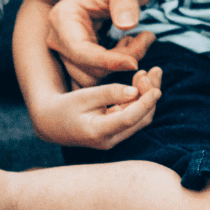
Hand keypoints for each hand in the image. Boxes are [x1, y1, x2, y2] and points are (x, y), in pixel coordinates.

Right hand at [31, 67, 162, 150]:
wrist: (52, 123)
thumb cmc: (65, 107)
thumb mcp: (84, 96)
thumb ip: (109, 93)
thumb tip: (135, 91)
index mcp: (98, 132)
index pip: (129, 119)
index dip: (145, 104)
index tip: (158, 89)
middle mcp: (110, 140)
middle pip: (140, 118)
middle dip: (150, 94)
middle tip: (152, 70)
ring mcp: (115, 137)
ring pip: (141, 117)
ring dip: (148, 94)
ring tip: (151, 72)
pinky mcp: (117, 131)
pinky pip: (135, 115)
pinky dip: (141, 98)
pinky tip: (141, 80)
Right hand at [46, 0, 154, 86]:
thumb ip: (126, 2)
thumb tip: (127, 25)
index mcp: (62, 17)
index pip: (80, 51)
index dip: (108, 61)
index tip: (135, 63)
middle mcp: (57, 38)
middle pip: (86, 67)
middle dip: (120, 59)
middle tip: (148, 37)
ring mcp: (65, 51)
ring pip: (93, 75)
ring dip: (120, 63)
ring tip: (139, 39)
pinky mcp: (76, 60)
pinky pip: (96, 74)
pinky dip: (116, 66)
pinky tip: (129, 45)